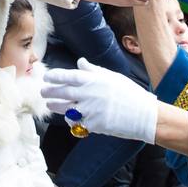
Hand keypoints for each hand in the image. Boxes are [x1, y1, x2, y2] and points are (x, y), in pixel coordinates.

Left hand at [42, 58, 158, 141]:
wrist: (144, 115)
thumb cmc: (129, 93)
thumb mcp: (112, 77)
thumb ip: (93, 70)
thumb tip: (80, 62)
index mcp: (94, 80)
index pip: (68, 76)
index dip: (55, 76)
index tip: (46, 77)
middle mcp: (90, 94)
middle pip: (63, 92)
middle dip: (50, 92)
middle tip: (43, 92)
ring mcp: (91, 110)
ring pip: (66, 109)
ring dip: (56, 106)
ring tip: (50, 105)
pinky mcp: (94, 124)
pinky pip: (77, 123)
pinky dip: (72, 120)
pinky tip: (69, 118)